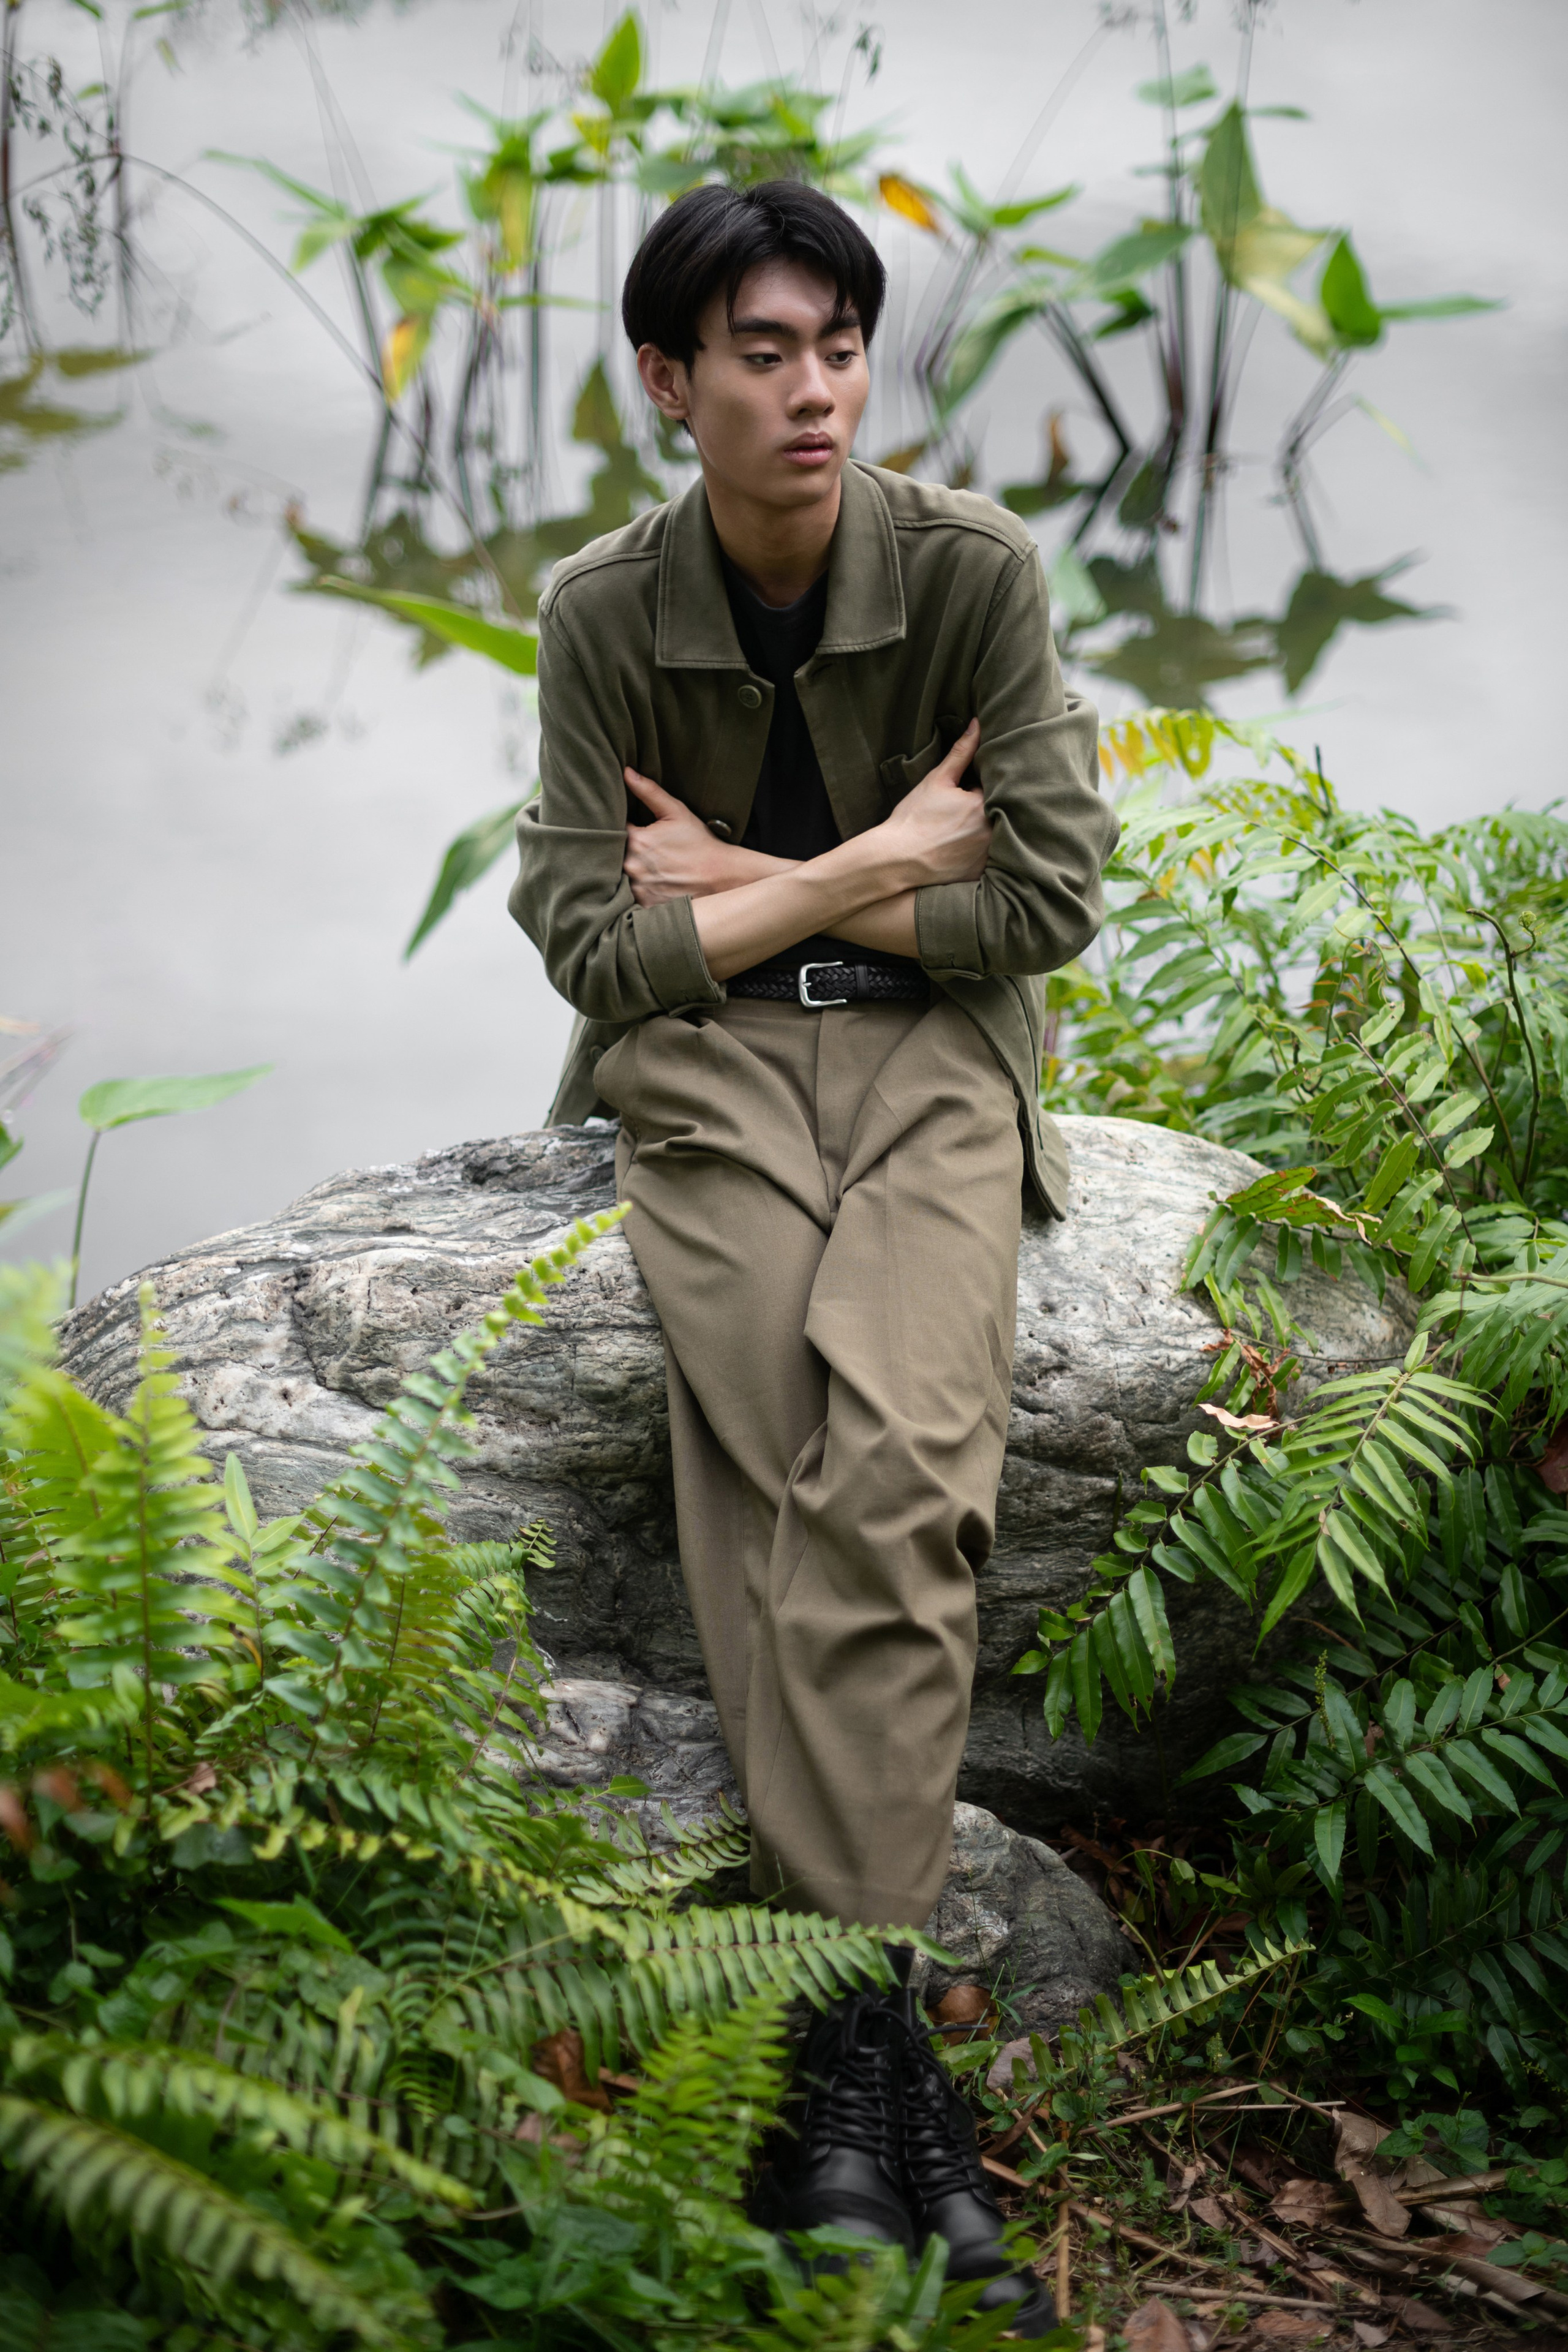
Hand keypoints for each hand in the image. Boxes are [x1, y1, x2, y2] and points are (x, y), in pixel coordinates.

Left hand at [622, 768, 747, 905]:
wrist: (719, 876)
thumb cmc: (699, 842)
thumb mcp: (676, 812)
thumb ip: (649, 792)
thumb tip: (626, 772)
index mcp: (636, 840)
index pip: (612, 831)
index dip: (618, 828)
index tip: (628, 827)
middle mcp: (632, 865)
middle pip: (614, 854)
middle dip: (621, 850)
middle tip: (641, 849)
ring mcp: (638, 887)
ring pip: (619, 875)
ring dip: (627, 870)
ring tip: (646, 865)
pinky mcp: (644, 903)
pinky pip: (629, 896)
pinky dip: (635, 888)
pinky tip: (650, 881)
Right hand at [876, 720, 991, 886]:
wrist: (895, 860)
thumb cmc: (913, 819)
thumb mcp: (937, 780)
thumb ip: (961, 752)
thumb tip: (977, 725)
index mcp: (983, 804)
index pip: (998, 786)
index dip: (983, 786)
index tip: (968, 790)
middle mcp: (992, 831)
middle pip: (1000, 812)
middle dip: (988, 807)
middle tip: (962, 813)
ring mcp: (988, 855)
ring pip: (997, 835)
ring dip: (987, 830)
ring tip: (961, 831)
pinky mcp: (981, 873)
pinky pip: (991, 860)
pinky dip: (982, 852)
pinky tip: (962, 850)